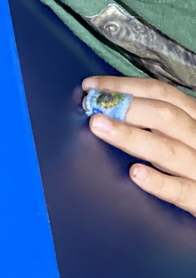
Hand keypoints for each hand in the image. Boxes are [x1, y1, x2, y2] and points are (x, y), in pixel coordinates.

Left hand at [85, 75, 195, 216]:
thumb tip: (109, 105)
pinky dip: (158, 182)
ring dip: (131, 137)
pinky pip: (180, 190)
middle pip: (165, 116)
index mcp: (194, 117)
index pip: (160, 92)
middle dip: (127, 107)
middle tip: (94, 105)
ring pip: (168, 150)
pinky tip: (135, 173)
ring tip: (100, 127)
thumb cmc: (192, 159)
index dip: (125, 86)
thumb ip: (157, 119)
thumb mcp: (181, 132)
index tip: (92, 86)